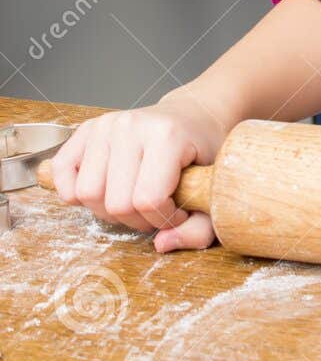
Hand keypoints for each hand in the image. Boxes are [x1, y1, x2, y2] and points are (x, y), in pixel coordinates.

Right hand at [48, 92, 226, 252]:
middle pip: (116, 203)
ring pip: (87, 194)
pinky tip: (105, 190)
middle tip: (157, 208)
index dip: (164, 219)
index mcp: (166, 135)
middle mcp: (130, 126)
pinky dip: (77, 192)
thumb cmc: (202, 150)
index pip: (148, 200)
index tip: (179, 212)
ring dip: (110, 210)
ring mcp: (105, 125)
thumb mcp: (214, 187)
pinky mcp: (86, 129)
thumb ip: (200, 227)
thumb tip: (161, 245)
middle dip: (139, 219)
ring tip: (133, 200)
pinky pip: (64, 173)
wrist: (192, 115)